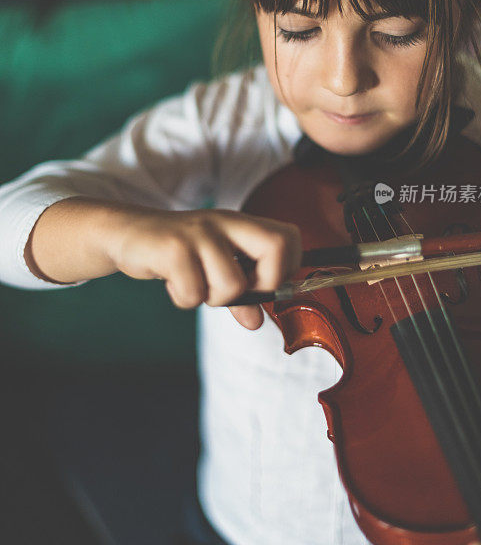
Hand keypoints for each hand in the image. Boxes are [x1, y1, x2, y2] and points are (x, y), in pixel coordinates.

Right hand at [106, 207, 301, 328]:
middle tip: (239, 291)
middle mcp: (225, 223)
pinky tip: (173, 284)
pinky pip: (194, 294)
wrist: (127, 234)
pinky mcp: (172, 249)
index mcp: (241, 224)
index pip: (289, 237)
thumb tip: (256, 322)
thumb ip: (240, 294)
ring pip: (232, 285)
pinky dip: (184, 299)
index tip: (265, 285)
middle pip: (275, 246)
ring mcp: (199, 233)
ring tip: (195, 285)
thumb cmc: (178, 253)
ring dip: (213, 299)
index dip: (287, 267)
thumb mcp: (213, 268)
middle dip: (265, 282)